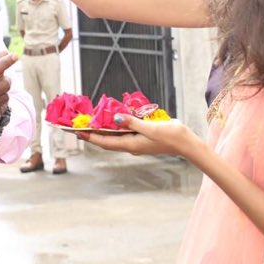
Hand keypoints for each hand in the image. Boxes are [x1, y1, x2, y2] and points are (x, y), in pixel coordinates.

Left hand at [77, 114, 202, 160]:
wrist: (185, 142)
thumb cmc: (169, 135)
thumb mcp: (150, 127)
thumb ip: (132, 122)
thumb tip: (115, 118)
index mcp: (131, 145)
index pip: (105, 142)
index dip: (91, 137)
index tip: (78, 132)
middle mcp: (131, 145)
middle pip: (107, 141)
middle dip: (92, 135)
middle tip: (79, 128)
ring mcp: (136, 143)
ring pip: (115, 137)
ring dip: (103, 131)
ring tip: (91, 124)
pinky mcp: (141, 138)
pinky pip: (124, 133)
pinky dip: (115, 128)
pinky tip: (112, 121)